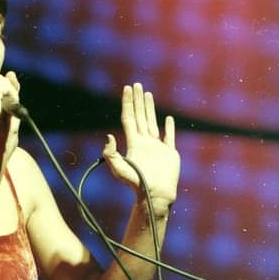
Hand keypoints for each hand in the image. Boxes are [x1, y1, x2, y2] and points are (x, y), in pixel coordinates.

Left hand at [103, 83, 180, 204]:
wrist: (156, 195)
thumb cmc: (137, 184)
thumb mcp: (120, 169)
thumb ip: (111, 154)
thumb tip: (108, 137)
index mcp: (134, 143)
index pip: (129, 118)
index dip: (128, 103)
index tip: (126, 89)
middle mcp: (144, 142)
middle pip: (140, 116)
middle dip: (137, 100)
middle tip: (136, 84)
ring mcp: (157, 147)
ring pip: (152, 122)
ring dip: (150, 108)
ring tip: (147, 94)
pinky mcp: (169, 153)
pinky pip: (169, 137)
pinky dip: (169, 127)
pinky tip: (168, 119)